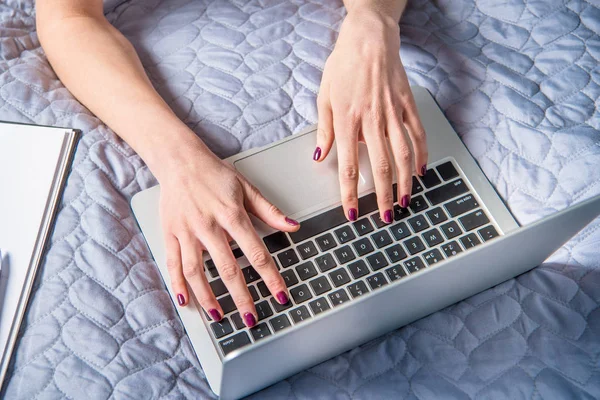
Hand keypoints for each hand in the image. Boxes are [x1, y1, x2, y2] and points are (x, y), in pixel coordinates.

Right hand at [157, 137, 298, 326]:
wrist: (179, 160)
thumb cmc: (214, 174)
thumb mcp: (246, 187)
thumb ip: (269, 210)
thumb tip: (293, 226)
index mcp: (232, 215)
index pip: (256, 253)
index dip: (270, 277)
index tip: (280, 296)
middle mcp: (209, 226)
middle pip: (228, 268)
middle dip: (241, 297)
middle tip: (251, 318)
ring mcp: (187, 231)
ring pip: (197, 271)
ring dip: (209, 297)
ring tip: (219, 316)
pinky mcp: (170, 234)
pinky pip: (173, 263)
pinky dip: (177, 284)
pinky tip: (186, 301)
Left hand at [315, 5, 427, 222]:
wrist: (369, 39)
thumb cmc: (343, 66)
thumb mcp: (324, 97)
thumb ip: (324, 130)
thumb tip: (319, 156)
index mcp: (347, 121)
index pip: (348, 167)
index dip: (350, 194)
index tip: (352, 214)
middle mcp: (371, 121)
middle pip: (380, 168)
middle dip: (383, 197)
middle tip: (387, 217)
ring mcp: (393, 114)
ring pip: (403, 156)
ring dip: (405, 183)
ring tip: (406, 201)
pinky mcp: (408, 105)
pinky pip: (418, 134)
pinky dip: (421, 155)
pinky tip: (421, 171)